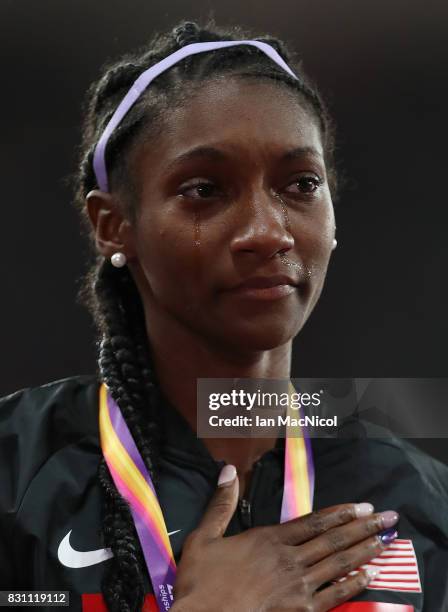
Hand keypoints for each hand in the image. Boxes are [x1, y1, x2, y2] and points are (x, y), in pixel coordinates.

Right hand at [171, 465, 397, 611]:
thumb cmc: (201, 581)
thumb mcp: (204, 536)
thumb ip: (220, 503)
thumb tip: (229, 470)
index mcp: (269, 539)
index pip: (313, 521)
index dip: (340, 512)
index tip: (361, 505)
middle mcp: (289, 559)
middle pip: (333, 539)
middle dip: (363, 526)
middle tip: (387, 517)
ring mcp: (297, 586)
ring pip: (338, 563)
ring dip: (364, 550)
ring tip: (385, 540)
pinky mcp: (299, 609)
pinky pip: (333, 595)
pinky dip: (353, 584)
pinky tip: (368, 575)